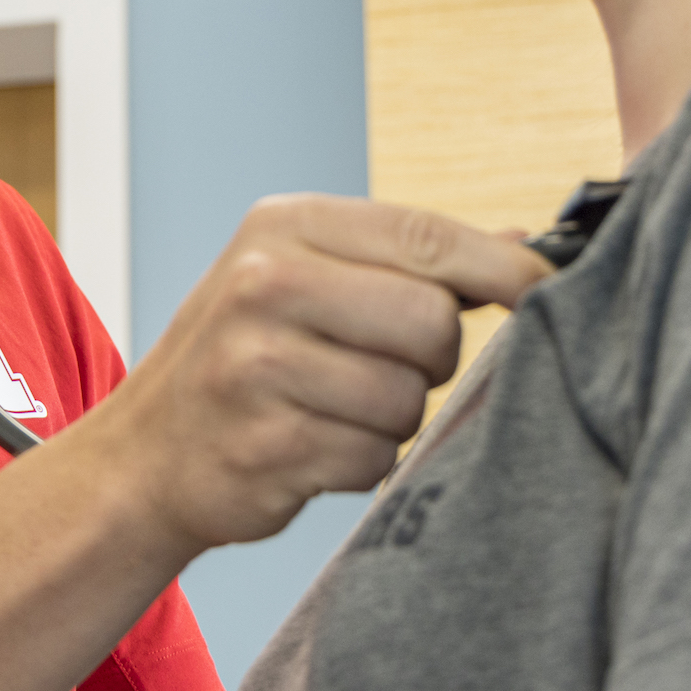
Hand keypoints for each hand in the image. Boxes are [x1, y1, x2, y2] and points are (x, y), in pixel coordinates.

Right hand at [82, 195, 549, 550]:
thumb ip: (406, 260)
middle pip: (432, 322)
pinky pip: (372, 457)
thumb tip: (523, 240)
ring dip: (394, 420)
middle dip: (434, 359)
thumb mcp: (302, 277)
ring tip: (339, 409)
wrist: (145, 455)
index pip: (428, 237)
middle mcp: (263, 284)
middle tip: (392, 367)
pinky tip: (316, 447)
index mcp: (284, 227)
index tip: (544, 293)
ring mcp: (256, 365)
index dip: (505, 271)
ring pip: (407, 399)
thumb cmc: (242, 359)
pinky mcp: (264, 443)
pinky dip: (362, 463)